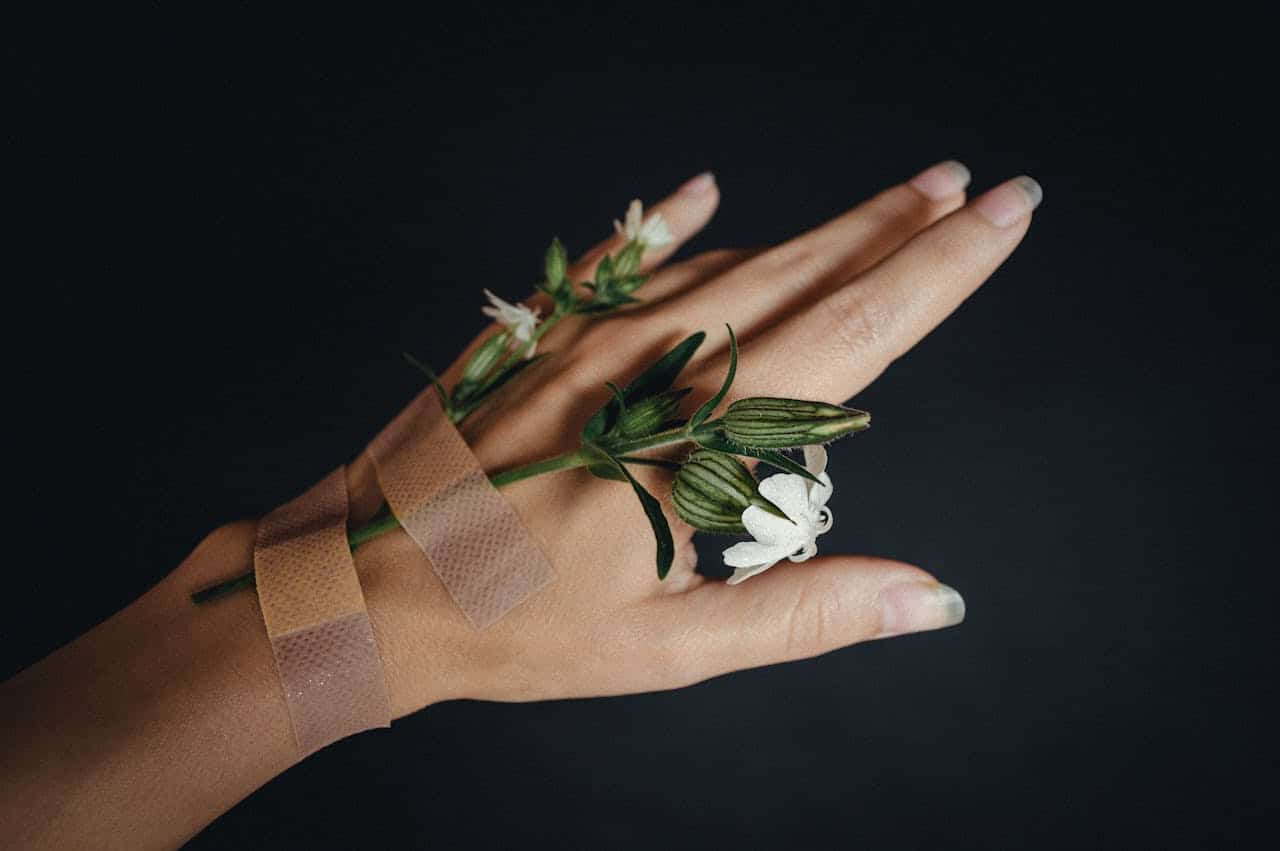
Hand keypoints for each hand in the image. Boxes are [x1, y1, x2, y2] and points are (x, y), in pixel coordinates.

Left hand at [343, 164, 1039, 714]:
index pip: (855, 334)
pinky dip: (675, 224)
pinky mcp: (538, 333)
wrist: (364, 587)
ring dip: (815, 231)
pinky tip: (707, 191)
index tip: (1005, 215)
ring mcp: (590, 338)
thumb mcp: (671, 646)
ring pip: (728, 264)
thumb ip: (805, 613)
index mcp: (699, 440)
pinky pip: (621, 260)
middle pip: (802, 275)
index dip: (942, 271)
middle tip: (970, 186)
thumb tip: (930, 596)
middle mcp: (653, 366)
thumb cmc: (515, 627)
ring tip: (886, 204)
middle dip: (896, 227)